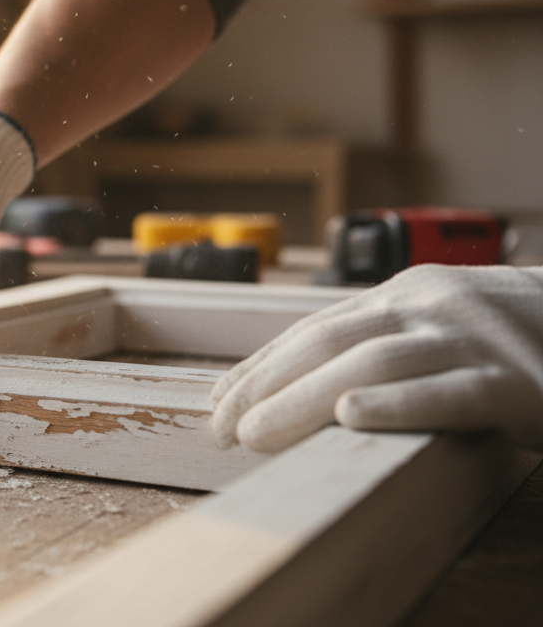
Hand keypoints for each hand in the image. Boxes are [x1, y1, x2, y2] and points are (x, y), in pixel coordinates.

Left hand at [211, 264, 542, 451]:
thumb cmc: (513, 337)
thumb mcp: (440, 327)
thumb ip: (380, 343)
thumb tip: (303, 384)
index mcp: (405, 294)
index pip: (313, 332)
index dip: (259, 368)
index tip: (216, 402)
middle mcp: (431, 306)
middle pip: (328, 345)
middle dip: (265, 388)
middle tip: (220, 428)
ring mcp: (474, 338)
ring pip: (373, 364)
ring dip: (304, 400)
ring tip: (256, 433)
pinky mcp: (517, 380)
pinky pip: (449, 392)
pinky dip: (398, 403)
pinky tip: (353, 415)